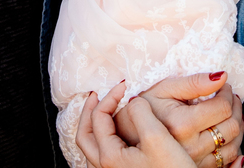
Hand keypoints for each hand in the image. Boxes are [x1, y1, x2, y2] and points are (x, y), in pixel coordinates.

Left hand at [76, 83, 196, 167]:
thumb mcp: (157, 137)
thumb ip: (141, 112)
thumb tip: (133, 100)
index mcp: (110, 156)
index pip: (99, 117)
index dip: (110, 97)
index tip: (125, 86)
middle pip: (85, 135)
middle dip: (89, 112)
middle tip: (97, 95)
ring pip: (92, 148)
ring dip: (94, 127)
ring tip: (103, 113)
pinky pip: (102, 158)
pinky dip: (103, 141)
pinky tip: (116, 138)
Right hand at [115, 72, 243, 167]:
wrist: (128, 134)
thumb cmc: (146, 107)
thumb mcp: (164, 88)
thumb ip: (194, 83)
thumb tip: (222, 77)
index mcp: (183, 124)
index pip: (222, 107)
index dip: (227, 92)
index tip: (223, 86)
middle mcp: (191, 146)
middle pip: (232, 126)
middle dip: (235, 107)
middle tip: (229, 96)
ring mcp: (195, 160)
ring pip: (234, 145)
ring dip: (237, 125)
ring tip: (228, 111)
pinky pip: (226, 160)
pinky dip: (232, 144)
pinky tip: (224, 130)